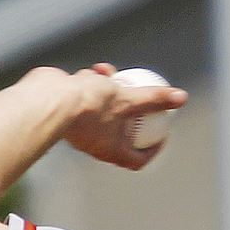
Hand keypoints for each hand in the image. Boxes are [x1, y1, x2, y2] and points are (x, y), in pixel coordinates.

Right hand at [60, 63, 187, 169]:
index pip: (137, 159)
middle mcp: (95, 143)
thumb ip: (154, 100)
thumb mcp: (130, 99)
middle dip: (132, 110)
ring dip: (112, 89)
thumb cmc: (90, 105)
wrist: (49, 98)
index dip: (153, 149)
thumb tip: (180, 98)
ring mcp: (80, 127)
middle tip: (143, 97)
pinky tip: (97, 69)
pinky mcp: (67, 110)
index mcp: (112, 150)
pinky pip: (86, 97)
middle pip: (121, 130)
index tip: (161, 133)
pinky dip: (93, 84)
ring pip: (103, 108)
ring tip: (114, 73)